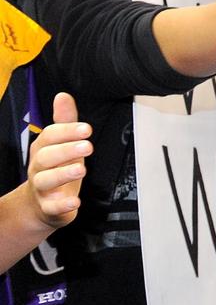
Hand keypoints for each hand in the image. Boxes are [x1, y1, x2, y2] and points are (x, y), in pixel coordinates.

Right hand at [25, 93, 90, 229]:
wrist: (38, 205)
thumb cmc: (54, 170)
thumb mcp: (60, 144)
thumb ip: (64, 122)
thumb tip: (63, 96)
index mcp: (43, 150)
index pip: (50, 137)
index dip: (67, 131)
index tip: (86, 128)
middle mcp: (39, 168)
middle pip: (46, 157)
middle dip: (66, 150)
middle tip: (87, 146)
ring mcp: (42, 189)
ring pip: (46, 180)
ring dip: (63, 174)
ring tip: (81, 169)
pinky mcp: (49, 208)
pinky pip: (53, 207)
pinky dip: (63, 204)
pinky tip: (75, 201)